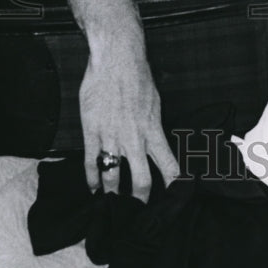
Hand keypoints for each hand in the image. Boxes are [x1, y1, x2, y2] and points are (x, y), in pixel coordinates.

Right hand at [79, 27, 179, 201]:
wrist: (116, 58)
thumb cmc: (137, 76)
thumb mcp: (154, 102)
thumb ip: (153, 125)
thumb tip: (155, 141)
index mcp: (153, 131)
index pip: (169, 167)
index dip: (174, 187)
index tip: (176, 199)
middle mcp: (134, 139)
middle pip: (141, 182)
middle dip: (140, 200)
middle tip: (138, 209)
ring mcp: (111, 137)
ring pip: (112, 177)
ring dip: (113, 193)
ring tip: (113, 202)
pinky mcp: (92, 132)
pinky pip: (90, 162)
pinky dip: (91, 179)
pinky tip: (93, 188)